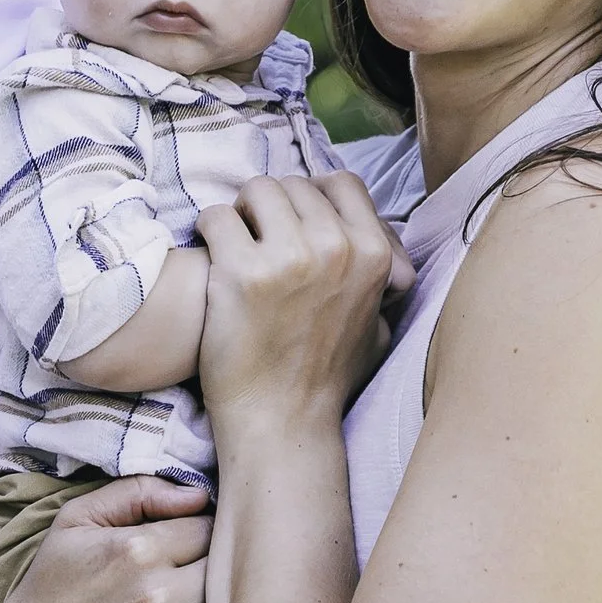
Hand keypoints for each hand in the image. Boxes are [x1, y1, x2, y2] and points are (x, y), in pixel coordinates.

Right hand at [0, 475, 213, 602]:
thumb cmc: (48, 594)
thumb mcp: (73, 524)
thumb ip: (136, 493)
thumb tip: (199, 494)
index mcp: (136, 549)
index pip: (209, 529)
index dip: (200, 539)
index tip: (184, 555)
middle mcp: (155, 598)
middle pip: (223, 575)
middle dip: (210, 577)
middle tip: (186, 588)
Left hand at [197, 171, 405, 424]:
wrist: (282, 419)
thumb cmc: (327, 377)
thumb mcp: (378, 325)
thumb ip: (383, 278)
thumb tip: (391, 250)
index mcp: (374, 253)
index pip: (340, 182)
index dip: (311, 195)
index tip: (291, 220)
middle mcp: (337, 247)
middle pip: (293, 184)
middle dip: (271, 207)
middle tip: (255, 238)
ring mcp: (290, 257)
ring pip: (256, 190)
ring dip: (241, 213)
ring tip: (234, 244)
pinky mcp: (242, 272)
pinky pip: (218, 217)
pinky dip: (210, 231)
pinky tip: (211, 258)